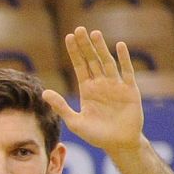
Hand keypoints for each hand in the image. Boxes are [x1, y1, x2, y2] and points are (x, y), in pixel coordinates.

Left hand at [43, 26, 144, 155]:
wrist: (119, 144)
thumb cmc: (96, 135)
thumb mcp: (75, 121)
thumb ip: (61, 106)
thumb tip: (43, 92)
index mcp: (87, 89)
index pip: (79, 66)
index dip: (75, 52)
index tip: (68, 36)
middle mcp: (101, 84)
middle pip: (92, 60)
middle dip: (86, 45)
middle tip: (79, 29)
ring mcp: (116, 85)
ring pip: (107, 62)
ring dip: (101, 48)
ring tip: (95, 34)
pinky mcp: (130, 90)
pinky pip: (127, 72)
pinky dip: (124, 59)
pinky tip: (120, 46)